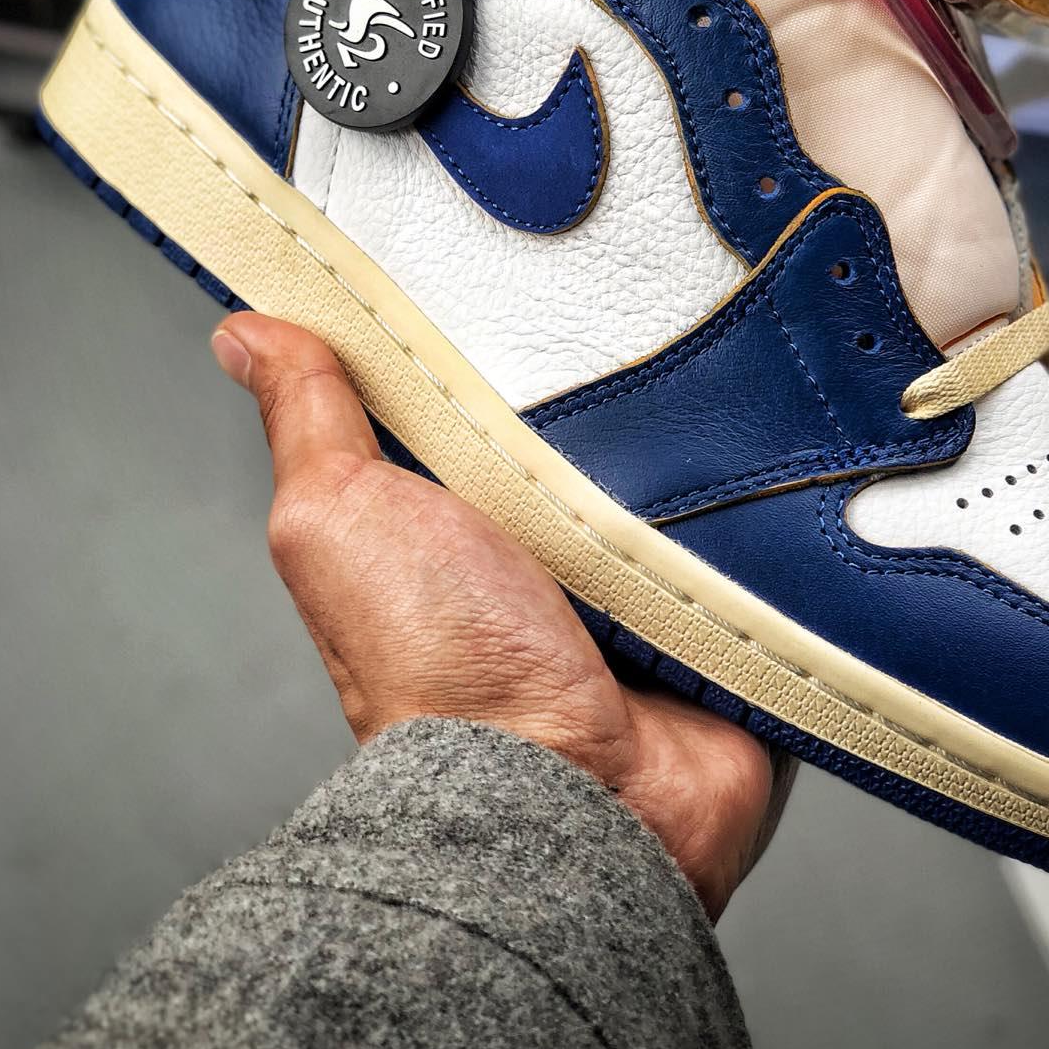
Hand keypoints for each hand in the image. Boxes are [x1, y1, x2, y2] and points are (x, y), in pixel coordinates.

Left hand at [211, 312, 790, 917]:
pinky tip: (799, 445)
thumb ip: (310, 420)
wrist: (574, 796)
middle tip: (652, 308)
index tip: (528, 252)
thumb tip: (249, 335)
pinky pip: (782, 527)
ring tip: (734, 373)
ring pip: (703, 460)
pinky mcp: (738, 609)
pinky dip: (789, 497)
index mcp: (466, 508)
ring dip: (718, 430)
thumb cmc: (442, 671)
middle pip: (608, 412)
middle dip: (630, 365)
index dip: (507, 321)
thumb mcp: (341, 515)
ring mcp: (655, 579)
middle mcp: (560, 542)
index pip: (494, 384)